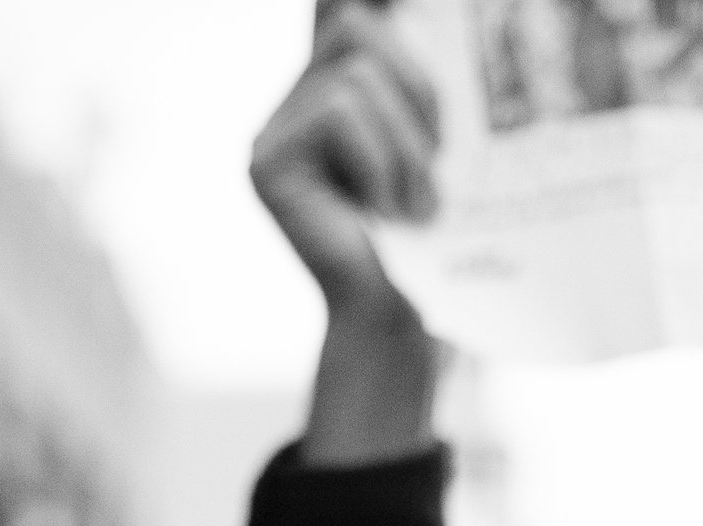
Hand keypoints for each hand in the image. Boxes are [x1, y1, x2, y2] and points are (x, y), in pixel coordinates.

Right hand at [253, 3, 440, 316]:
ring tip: (412, 205)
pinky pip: (339, 113)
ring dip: (404, 143)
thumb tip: (399, 10)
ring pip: (355, 77)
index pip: (337, 17)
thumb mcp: (430, 143)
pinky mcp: (265, 163)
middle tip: (436, 160)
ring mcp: (270, 134)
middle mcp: (291, 106)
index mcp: (329, 94)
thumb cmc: (426, 240)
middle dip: (414, 88)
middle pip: (356, 30)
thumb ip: (410, 79)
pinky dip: (378, 160)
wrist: (400, 318)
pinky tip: (383, 210)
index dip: (357, 3)